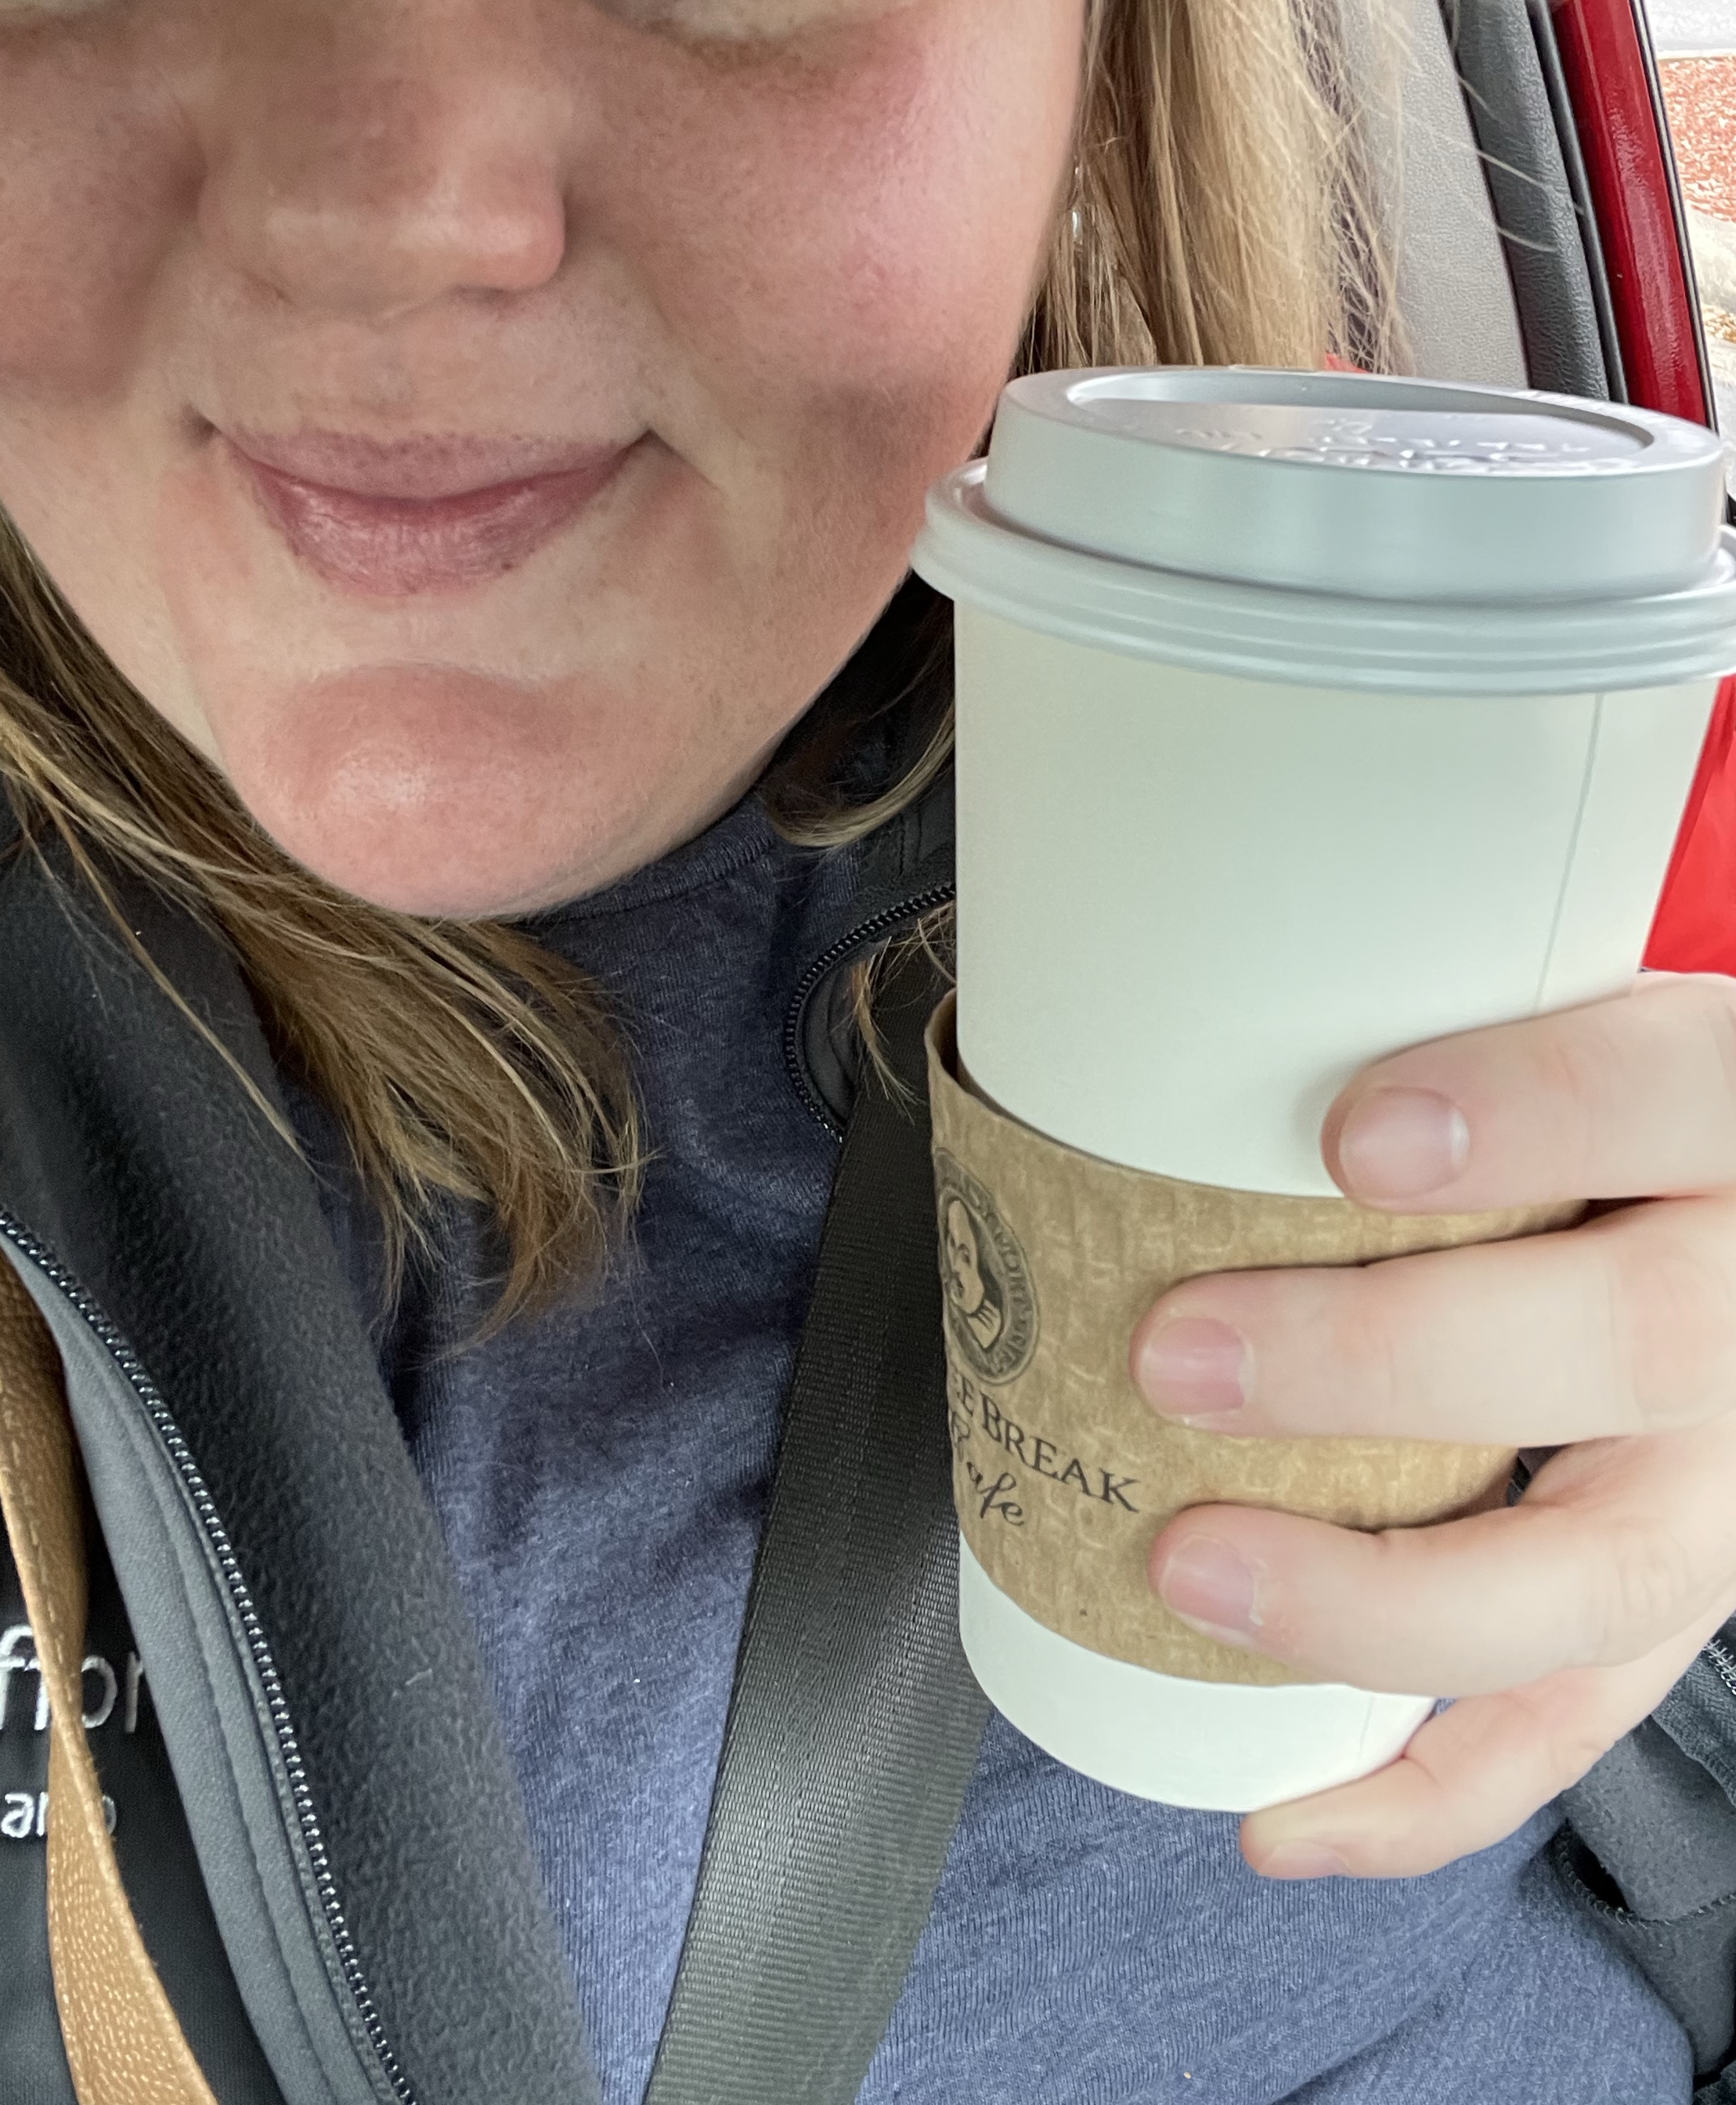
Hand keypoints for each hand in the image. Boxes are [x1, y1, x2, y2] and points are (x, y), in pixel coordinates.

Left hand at [1127, 971, 1735, 1880]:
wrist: (1734, 1229)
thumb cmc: (1606, 1117)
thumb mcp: (1572, 1023)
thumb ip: (1452, 1025)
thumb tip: (1163, 1036)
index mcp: (1735, 1115)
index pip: (1669, 1094)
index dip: (1527, 1118)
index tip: (1352, 1139)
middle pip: (1634, 1343)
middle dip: (1390, 1365)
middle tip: (1182, 1357)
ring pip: (1603, 1577)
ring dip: (1378, 1598)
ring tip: (1191, 1573)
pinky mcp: (1688, 1598)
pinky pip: (1578, 1724)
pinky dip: (1425, 1791)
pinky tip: (1284, 1818)